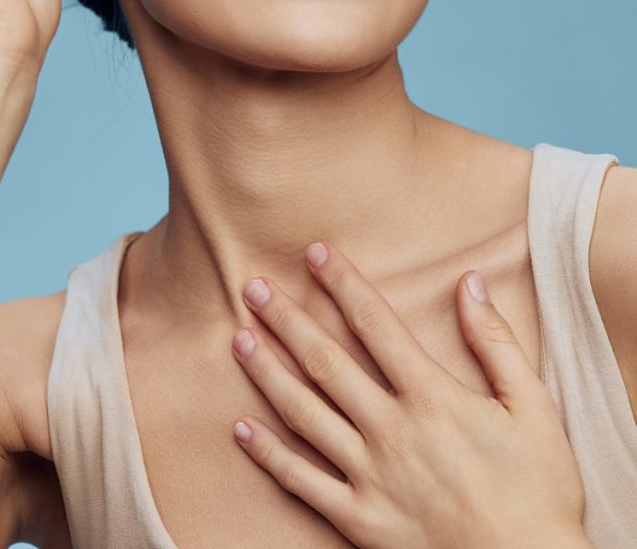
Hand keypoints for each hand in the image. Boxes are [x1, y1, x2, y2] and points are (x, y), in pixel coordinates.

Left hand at [229, 242, 587, 548]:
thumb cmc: (536, 492)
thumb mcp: (533, 407)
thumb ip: (496, 341)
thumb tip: (470, 282)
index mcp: (431, 396)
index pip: (376, 324)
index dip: (343, 284)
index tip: (316, 254)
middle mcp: (391, 429)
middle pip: (326, 362)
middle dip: (287, 320)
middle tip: (253, 287)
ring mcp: (369, 476)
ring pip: (304, 413)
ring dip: (267, 373)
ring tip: (238, 339)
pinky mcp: (358, 519)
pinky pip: (302, 482)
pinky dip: (269, 454)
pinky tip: (241, 429)